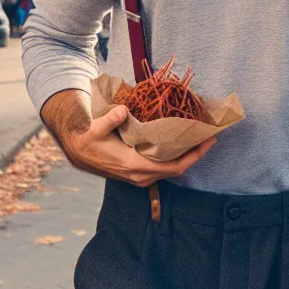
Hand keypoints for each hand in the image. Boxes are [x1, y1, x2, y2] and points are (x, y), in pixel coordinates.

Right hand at [44, 92, 215, 186]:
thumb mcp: (97, 127)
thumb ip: (110, 119)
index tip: (208, 141)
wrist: (79, 151)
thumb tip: (122, 110)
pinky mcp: (139, 174)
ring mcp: (140, 177)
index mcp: (135, 165)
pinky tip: (181, 144)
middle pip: (178, 169)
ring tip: (198, 138)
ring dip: (186, 157)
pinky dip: (176, 158)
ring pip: (171, 170)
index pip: (174, 167)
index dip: (194, 156)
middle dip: (195, 154)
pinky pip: (164, 168)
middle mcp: (141, 175)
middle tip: (209, 137)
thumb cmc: (90, 139)